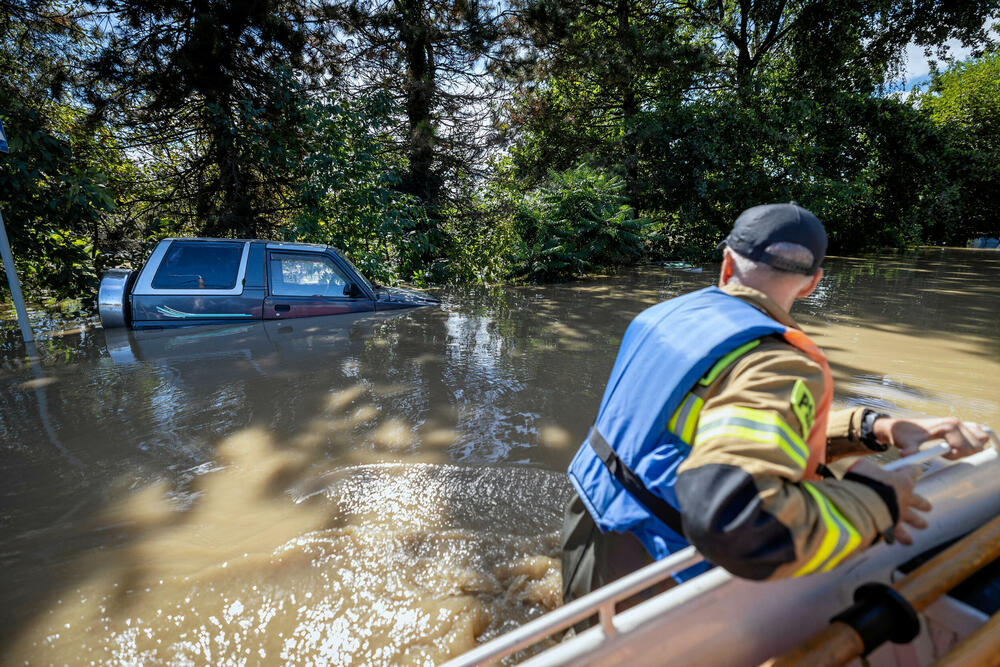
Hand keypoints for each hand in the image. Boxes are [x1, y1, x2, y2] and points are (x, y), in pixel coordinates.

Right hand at [847, 459, 931, 545]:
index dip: (914, 470)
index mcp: (902, 481)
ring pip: (914, 520)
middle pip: (920, 501)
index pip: (913, 472)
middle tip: (928, 507)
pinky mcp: (892, 528)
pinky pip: (897, 534)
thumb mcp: (863, 467)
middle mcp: (905, 498)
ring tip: (923, 525)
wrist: (861, 503)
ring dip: (918, 522)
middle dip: (924, 504)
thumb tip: (865, 468)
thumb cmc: (863, 482)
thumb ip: (868, 468)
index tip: (917, 470)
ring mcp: (900, 514)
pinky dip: (896, 536)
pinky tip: (896, 540)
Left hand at [874, 417, 988, 459]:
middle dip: (965, 453)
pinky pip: (977, 434)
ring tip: (952, 450)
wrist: (899, 427)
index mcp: (948, 426)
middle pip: (977, 444)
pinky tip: (956, 446)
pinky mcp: (958, 426)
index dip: (955, 455)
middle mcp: (955, 422)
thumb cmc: (903, 435)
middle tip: (947, 454)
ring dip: (970, 449)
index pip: (967, 447)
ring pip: (980, 439)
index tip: (942, 455)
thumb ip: (909, 450)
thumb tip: (906, 455)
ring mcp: (958, 423)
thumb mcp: (906, 444)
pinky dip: (972, 442)